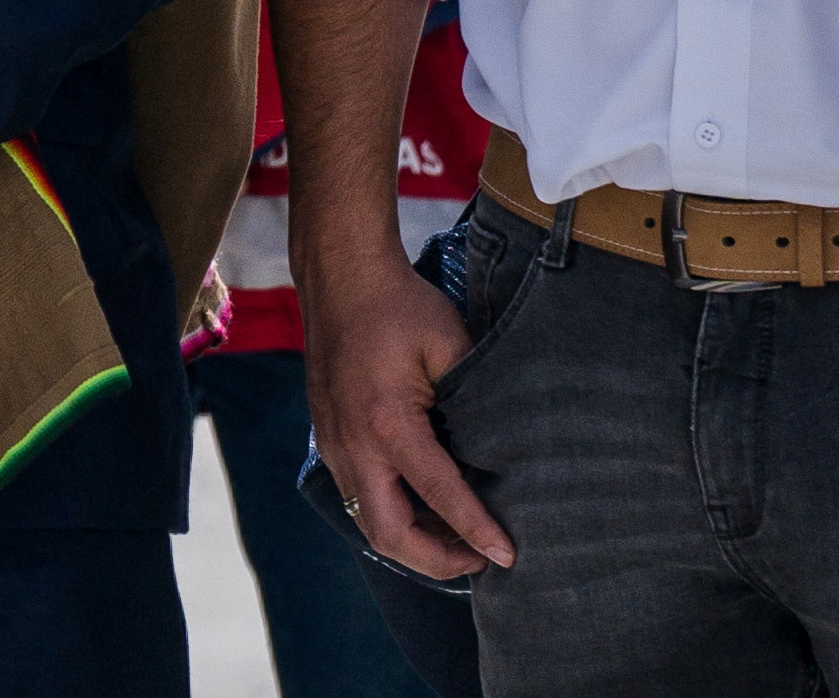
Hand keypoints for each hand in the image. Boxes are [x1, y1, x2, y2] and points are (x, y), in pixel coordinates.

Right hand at [290, 228, 509, 575]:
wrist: (340, 276)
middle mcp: (352, 442)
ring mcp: (334, 442)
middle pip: (389, 533)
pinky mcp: (329, 437)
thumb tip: (504, 450)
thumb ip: (476, 399)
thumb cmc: (399, 305)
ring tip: (457, 540)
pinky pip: (358, 495)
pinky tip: (424, 508)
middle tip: (480, 561)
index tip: (509, 557)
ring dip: (412, 541)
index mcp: (387, 422)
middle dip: (436, 561)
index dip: (477, 532)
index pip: (440, 495)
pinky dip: (392, 515)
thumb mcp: (450, 344)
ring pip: (368, 521)